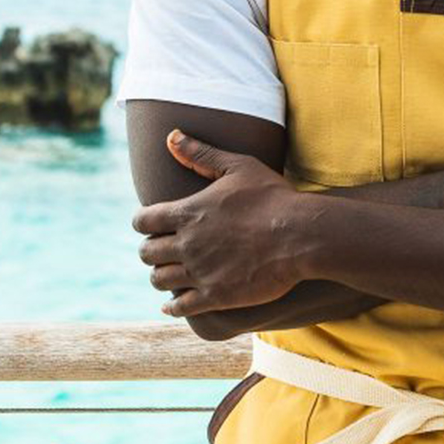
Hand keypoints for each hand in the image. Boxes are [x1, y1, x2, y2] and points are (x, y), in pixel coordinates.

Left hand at [132, 131, 311, 315]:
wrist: (301, 235)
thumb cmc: (272, 196)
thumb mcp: (238, 166)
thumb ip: (201, 153)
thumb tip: (171, 136)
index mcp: (187, 212)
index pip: (142, 221)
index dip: (143, 222)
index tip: (152, 224)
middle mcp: (187, 244)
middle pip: (146, 252)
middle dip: (151, 249)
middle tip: (163, 248)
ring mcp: (200, 272)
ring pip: (159, 279)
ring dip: (161, 275)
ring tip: (171, 272)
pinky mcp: (215, 296)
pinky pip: (180, 307)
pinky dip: (172, 306)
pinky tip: (174, 303)